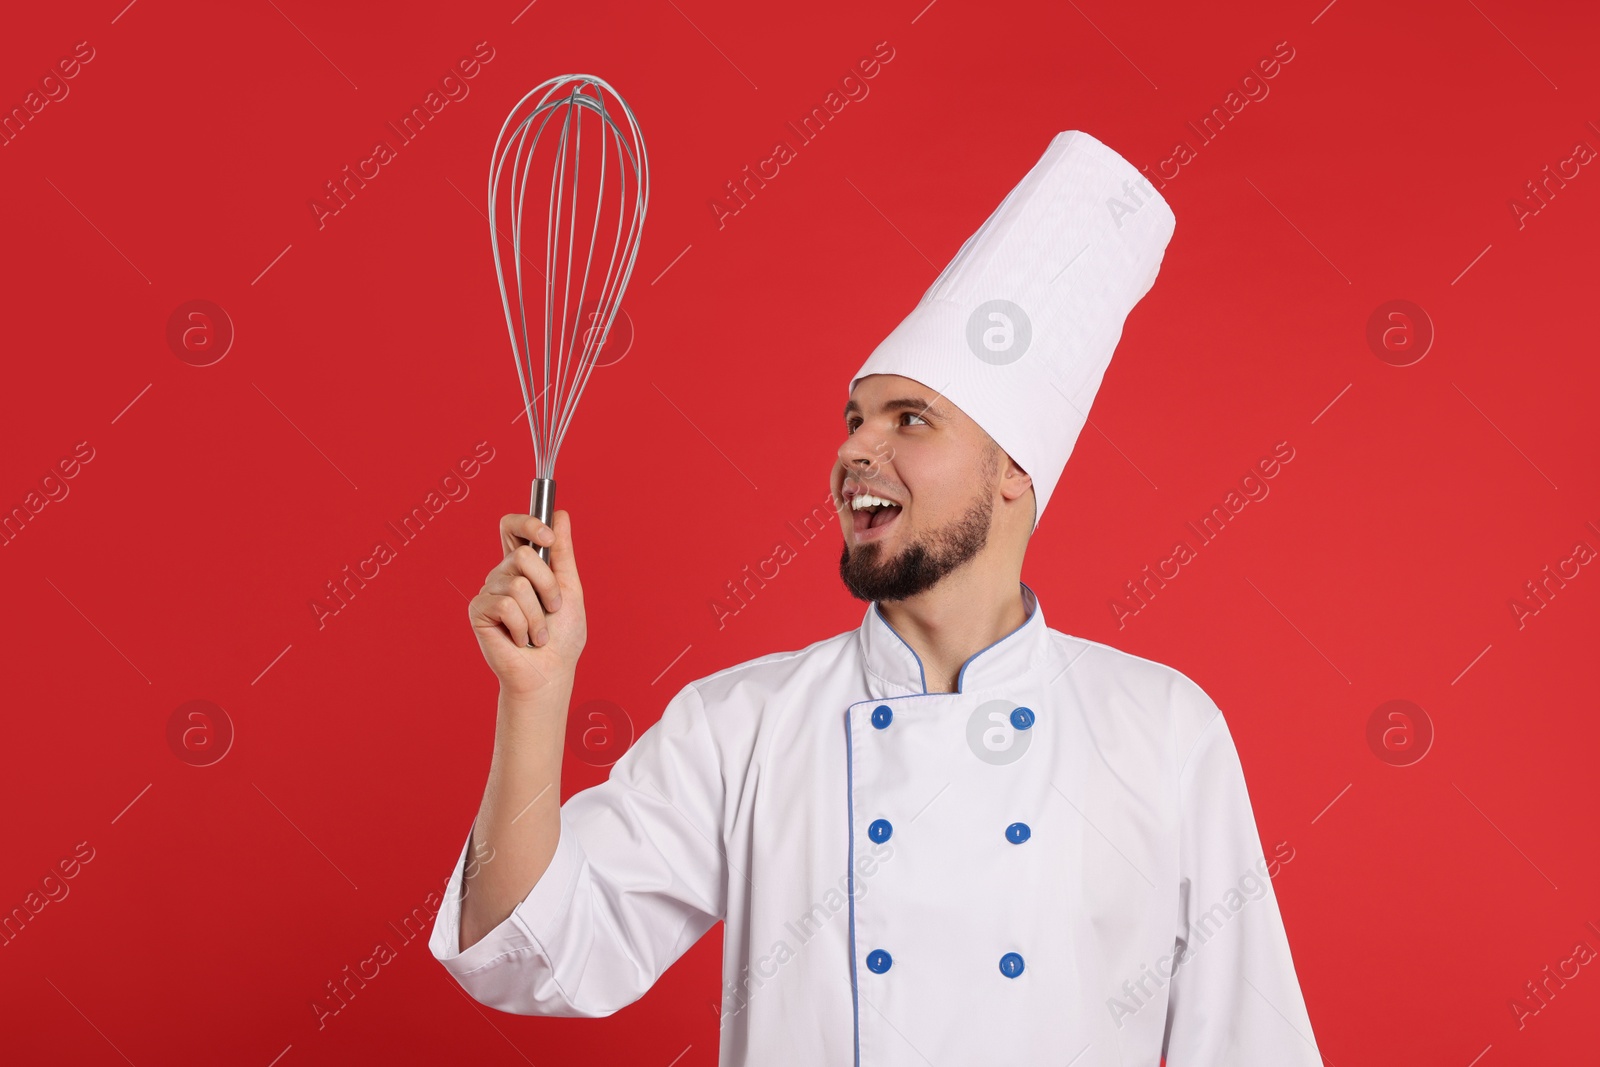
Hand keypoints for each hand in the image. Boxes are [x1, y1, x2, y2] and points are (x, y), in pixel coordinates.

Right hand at [468, 510, 585, 697]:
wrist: (550, 673)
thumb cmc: (562, 636)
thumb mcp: (569, 589)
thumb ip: (563, 553)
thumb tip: (561, 514)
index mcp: (524, 565)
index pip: (513, 527)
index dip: (527, 523)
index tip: (548, 536)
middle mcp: (503, 574)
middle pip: (522, 554)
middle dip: (548, 585)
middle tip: (552, 609)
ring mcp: (488, 591)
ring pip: (518, 584)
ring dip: (538, 615)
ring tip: (537, 633)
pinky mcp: (478, 611)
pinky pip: (505, 605)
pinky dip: (522, 626)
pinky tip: (520, 640)